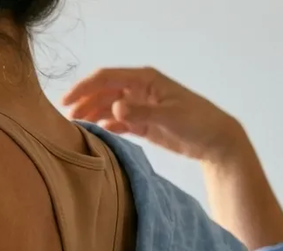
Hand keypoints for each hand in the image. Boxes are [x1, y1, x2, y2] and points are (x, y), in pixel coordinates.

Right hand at [62, 67, 246, 164]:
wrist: (216, 141)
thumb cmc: (198, 122)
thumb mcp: (169, 116)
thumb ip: (141, 111)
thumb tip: (114, 107)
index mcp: (145, 80)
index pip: (107, 78)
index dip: (84, 88)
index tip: (66, 102)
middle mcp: (140, 90)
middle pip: (103, 92)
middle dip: (85, 103)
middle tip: (68, 121)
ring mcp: (141, 106)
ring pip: (109, 107)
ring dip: (93, 115)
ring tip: (78, 129)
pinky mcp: (143, 123)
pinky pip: (119, 122)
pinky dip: (107, 126)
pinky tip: (99, 133)